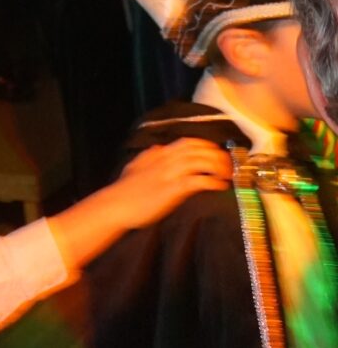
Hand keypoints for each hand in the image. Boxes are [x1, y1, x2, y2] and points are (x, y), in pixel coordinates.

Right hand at [115, 138, 231, 226]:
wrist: (117, 205)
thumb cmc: (125, 189)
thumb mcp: (136, 166)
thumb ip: (149, 156)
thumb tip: (158, 148)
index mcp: (160, 154)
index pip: (189, 142)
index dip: (207, 145)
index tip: (218, 153)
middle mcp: (167, 160)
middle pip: (198, 149)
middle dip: (217, 154)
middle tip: (229, 164)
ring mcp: (170, 174)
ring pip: (200, 162)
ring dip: (217, 166)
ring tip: (228, 175)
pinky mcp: (172, 190)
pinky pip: (196, 181)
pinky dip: (211, 181)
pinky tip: (220, 186)